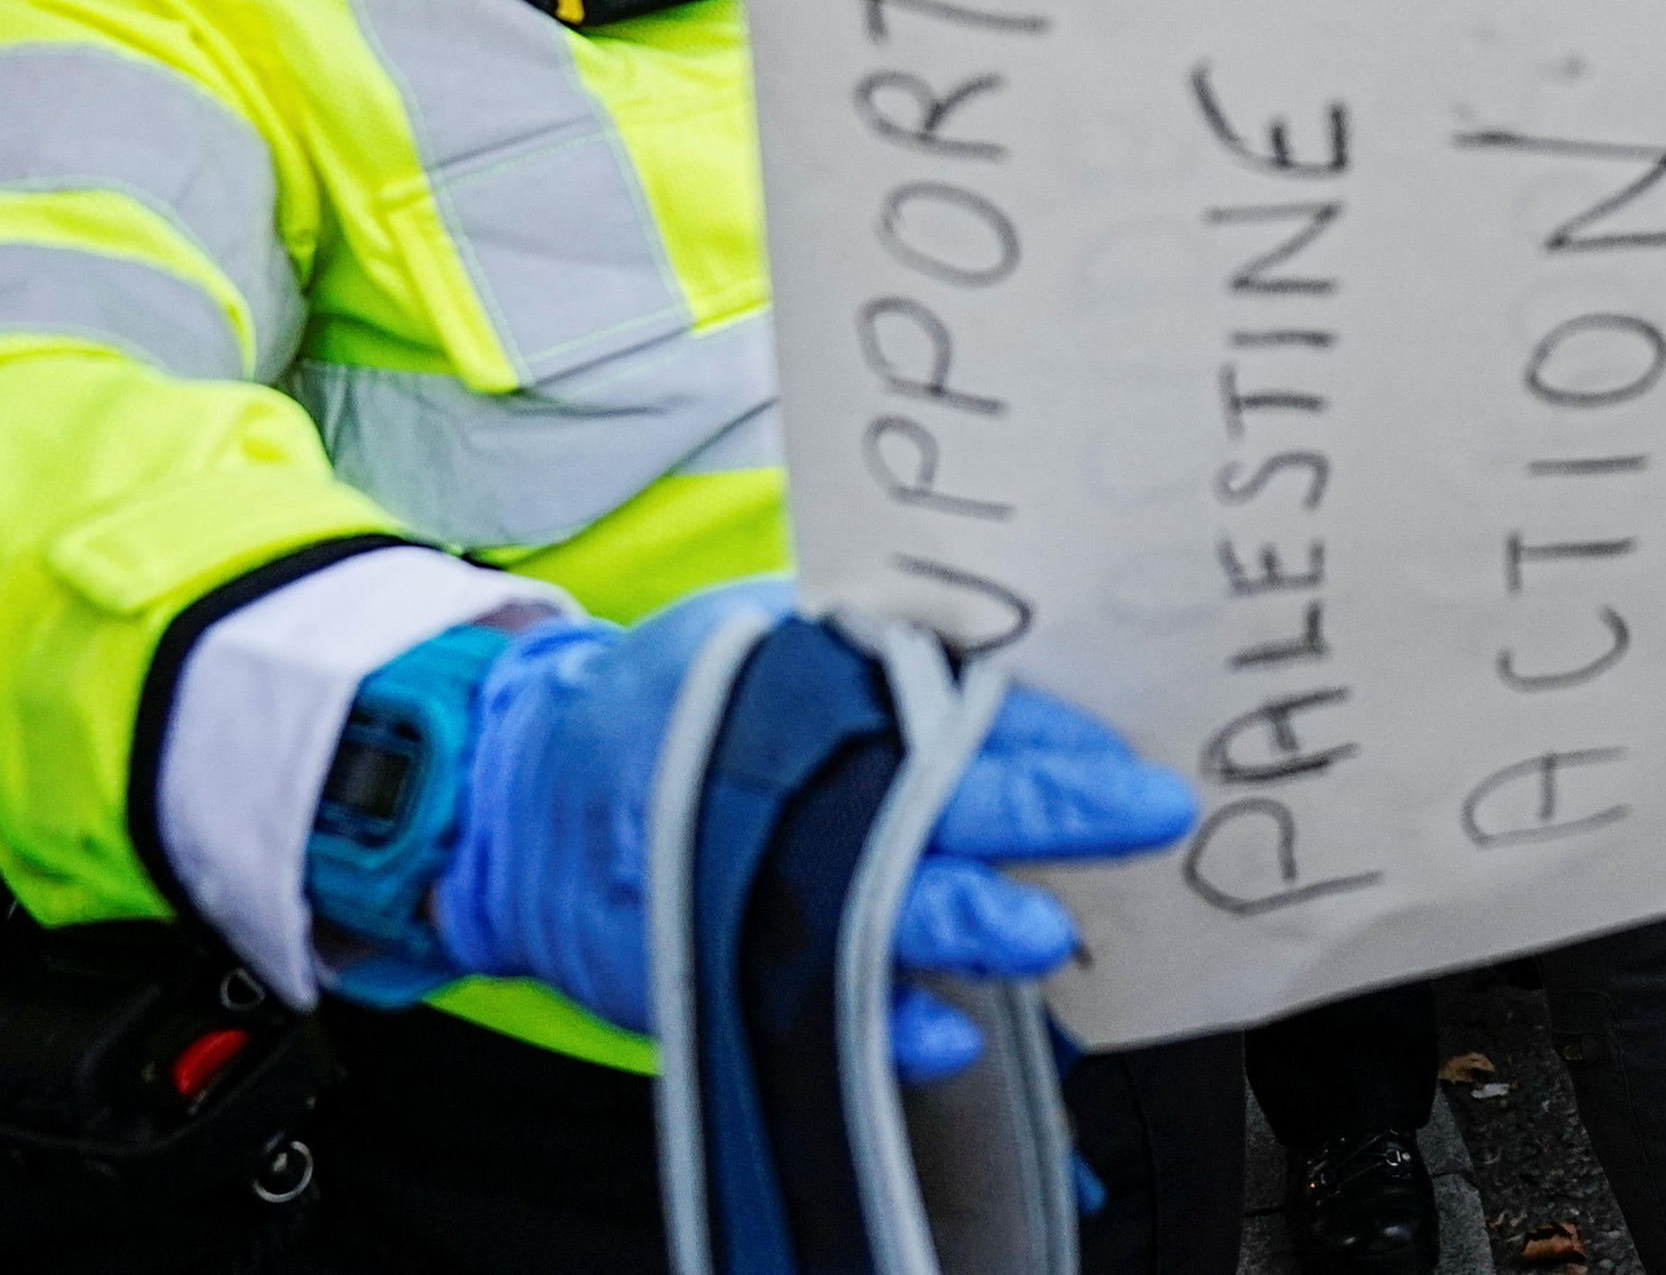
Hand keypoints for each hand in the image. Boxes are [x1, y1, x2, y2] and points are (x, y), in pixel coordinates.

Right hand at [433, 591, 1193, 1081]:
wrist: (521, 798)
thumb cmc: (663, 702)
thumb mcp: (759, 630)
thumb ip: (876, 636)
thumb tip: (1002, 636)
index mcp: (817, 693)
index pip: (958, 705)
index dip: (1047, 732)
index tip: (1125, 753)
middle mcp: (796, 791)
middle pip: (937, 796)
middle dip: (1048, 810)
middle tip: (1144, 812)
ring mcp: (755, 884)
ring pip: (880, 910)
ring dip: (968, 925)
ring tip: (1042, 936)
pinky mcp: (721, 968)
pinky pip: (814, 1007)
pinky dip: (882, 1030)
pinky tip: (946, 1035)